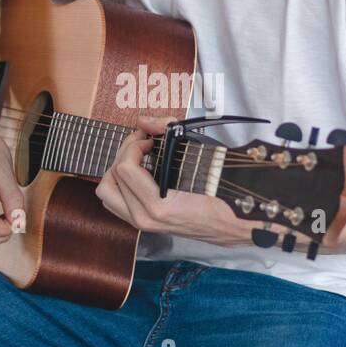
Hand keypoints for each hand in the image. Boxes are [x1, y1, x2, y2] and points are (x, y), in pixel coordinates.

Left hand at [94, 114, 271, 248]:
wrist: (237, 224)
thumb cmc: (224, 192)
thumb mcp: (201, 155)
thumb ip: (169, 131)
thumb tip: (145, 121)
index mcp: (158, 206)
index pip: (124, 168)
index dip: (133, 144)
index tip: (149, 137)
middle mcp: (146, 219)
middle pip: (110, 179)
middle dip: (123, 154)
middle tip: (142, 142)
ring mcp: (144, 224)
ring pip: (108, 194)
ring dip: (118, 170)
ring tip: (138, 157)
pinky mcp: (146, 224)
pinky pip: (118, 202)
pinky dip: (122, 184)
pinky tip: (140, 172)